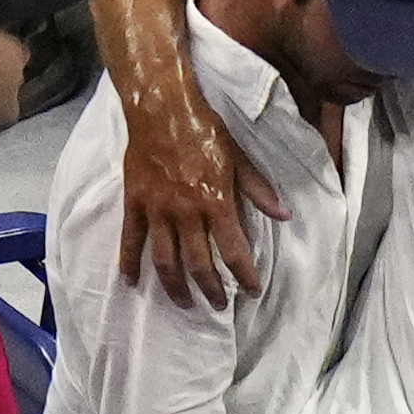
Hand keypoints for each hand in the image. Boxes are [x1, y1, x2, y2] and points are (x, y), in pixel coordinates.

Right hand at [116, 80, 280, 308]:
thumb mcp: (238, 156)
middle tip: (218, 306)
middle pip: (199, 264)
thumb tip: (284, 215)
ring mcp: (157, 209)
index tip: (252, 291)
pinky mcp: (134, 203)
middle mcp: (186, 212)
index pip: (234, 250)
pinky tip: (131, 282)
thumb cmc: (204, 128)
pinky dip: (129, 263)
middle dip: (211, 289)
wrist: (161, 107)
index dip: (245, 275)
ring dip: (175, 287)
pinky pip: (130, 239)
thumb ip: (258, 189)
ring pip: (166, 260)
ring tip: (184, 304)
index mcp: (216, 201)